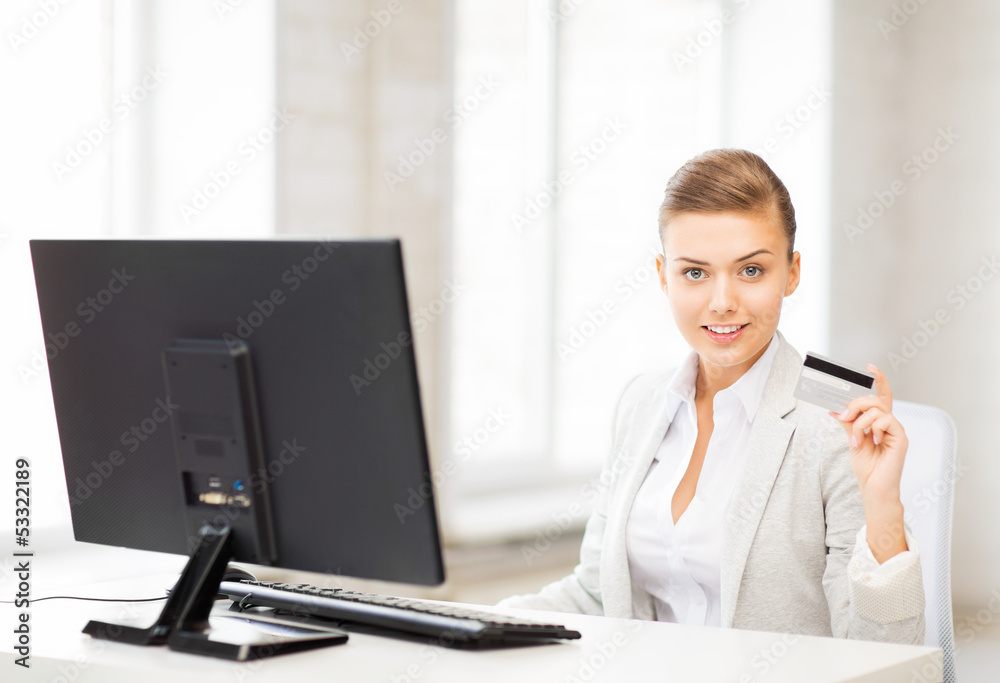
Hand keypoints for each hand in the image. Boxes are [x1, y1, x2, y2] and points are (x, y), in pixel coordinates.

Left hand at [829, 364, 907, 502]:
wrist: (874, 488)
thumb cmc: (867, 468)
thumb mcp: (852, 440)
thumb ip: (847, 422)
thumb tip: (836, 408)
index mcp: (879, 422)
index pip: (881, 396)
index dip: (878, 380)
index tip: (869, 367)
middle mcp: (889, 423)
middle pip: (875, 399)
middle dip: (856, 403)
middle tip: (844, 415)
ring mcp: (896, 430)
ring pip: (877, 409)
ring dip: (860, 422)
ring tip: (856, 439)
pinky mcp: (901, 437)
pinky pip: (886, 421)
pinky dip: (873, 429)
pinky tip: (872, 441)